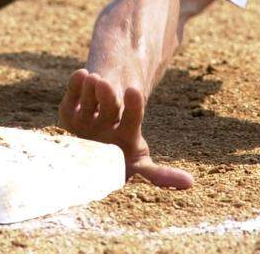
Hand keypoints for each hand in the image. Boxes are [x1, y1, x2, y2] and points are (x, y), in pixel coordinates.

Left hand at [58, 69, 192, 188]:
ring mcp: (83, 123)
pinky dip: (75, 84)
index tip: (135, 89)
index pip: (131, 123)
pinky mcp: (67, 114)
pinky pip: (70, 96)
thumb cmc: (123, 154)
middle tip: (103, 83)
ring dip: (91, 88)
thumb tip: (191, 185)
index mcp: (124, 143)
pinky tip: (80, 73)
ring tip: (94, 78)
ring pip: (88, 100)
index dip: (133, 107)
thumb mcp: (141, 162)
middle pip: (107, 109)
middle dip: (107, 96)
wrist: (90, 152)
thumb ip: (161, 175)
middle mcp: (101, 134)